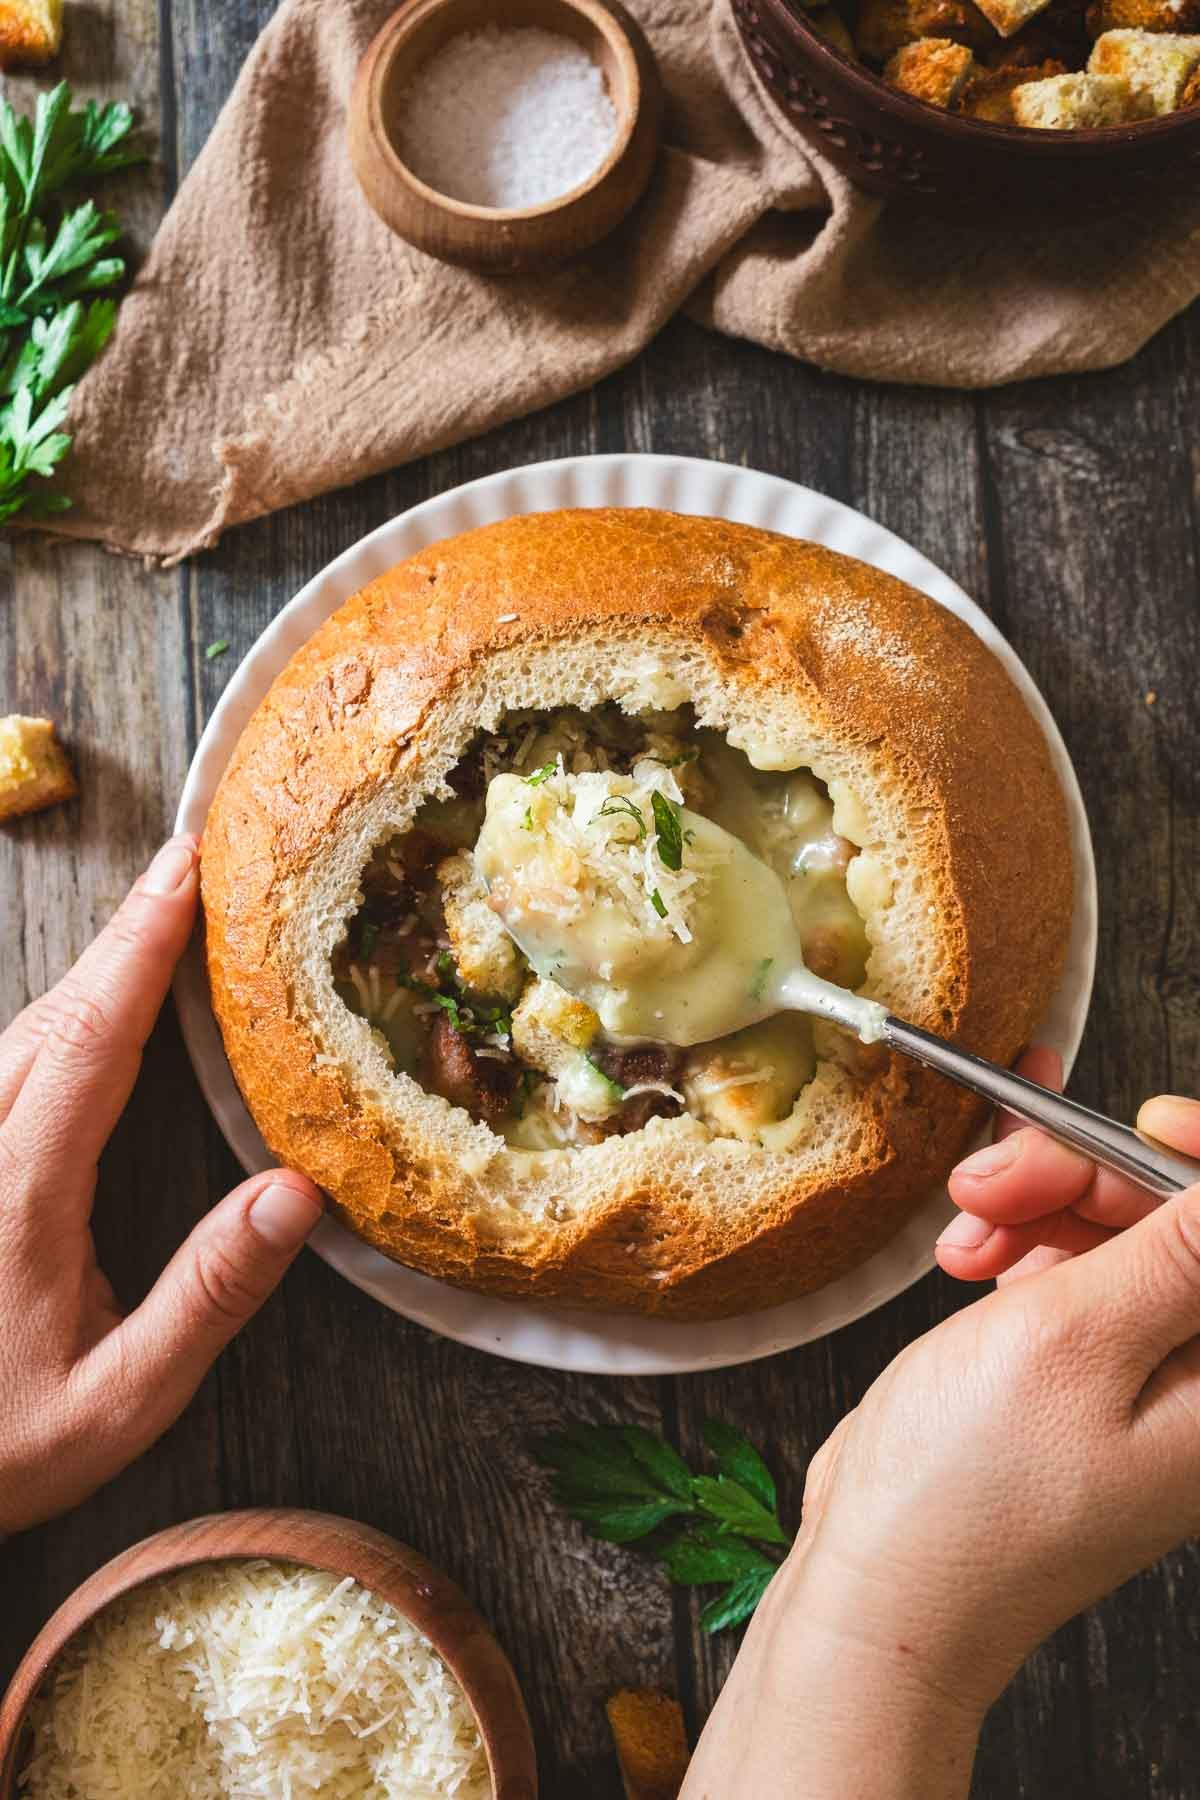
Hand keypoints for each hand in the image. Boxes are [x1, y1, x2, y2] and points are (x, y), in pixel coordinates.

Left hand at [0, 835, 322, 1535]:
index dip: (143, 948)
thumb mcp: (118, 1403)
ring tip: (152, 924)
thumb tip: (296, 1194)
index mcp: (21, 1194)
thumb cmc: (0, 1450)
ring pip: (13, 1035)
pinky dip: (52, 1022)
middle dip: (121, 935)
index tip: (184, 872)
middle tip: (186, 868)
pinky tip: (84, 1016)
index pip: (92, 1040)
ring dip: (86, 972)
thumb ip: (205, 1298)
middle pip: (49, 1015)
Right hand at [684, 1070, 1199, 1798]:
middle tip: (996, 1180)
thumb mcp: (1073, 1343)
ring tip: (963, 1238)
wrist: (883, 1584)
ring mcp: (1141, 1380)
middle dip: (1085, 1178)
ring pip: (1115, 1235)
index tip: (1134, 1124)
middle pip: (1175, 1220)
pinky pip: (1072, 1273)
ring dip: (1035, 1211)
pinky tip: (968, 1260)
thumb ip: (1172, 1250)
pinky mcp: (1082, 1376)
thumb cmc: (971, 1494)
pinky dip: (1018, 1249)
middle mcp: (1199, 1384)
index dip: (1194, 1156)